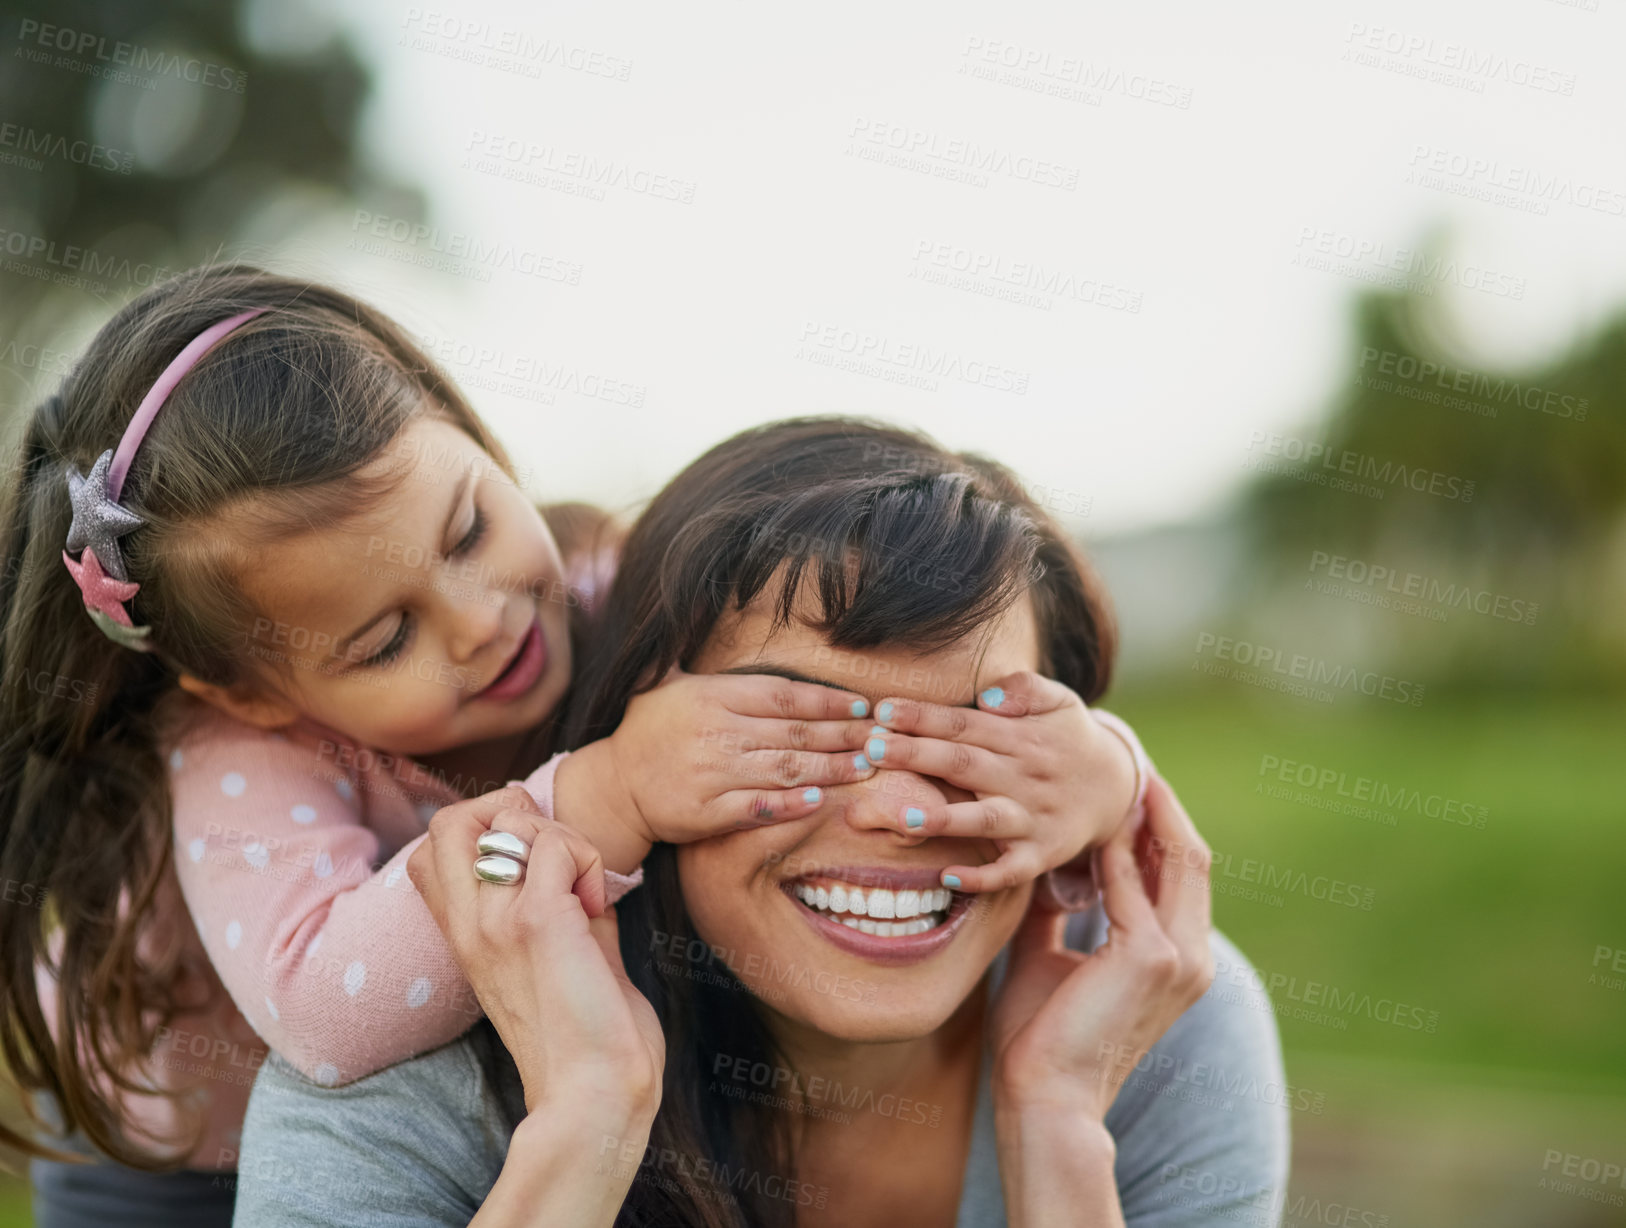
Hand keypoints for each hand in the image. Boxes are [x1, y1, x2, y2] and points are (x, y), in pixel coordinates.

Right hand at [408, 788, 663, 1116]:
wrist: (594, 1094)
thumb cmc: (588, 1036)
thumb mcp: (560, 957)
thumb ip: (562, 911)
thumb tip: (587, 877)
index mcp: (466, 936)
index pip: (431, 851)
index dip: (486, 832)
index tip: (539, 869)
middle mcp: (469, 924)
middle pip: (449, 821)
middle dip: (512, 812)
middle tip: (556, 859)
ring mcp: (495, 921)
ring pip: (508, 817)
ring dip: (564, 837)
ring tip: (585, 891)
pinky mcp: (535, 921)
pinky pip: (556, 845)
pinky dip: (589, 860)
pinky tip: (596, 908)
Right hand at [601, 666, 876, 840]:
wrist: (614, 785)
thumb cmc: (650, 729)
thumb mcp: (666, 680)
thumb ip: (694, 646)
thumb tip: (705, 602)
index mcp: (712, 695)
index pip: (785, 694)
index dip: (829, 700)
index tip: (862, 706)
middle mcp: (716, 731)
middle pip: (795, 731)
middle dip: (844, 734)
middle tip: (881, 737)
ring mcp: (712, 772)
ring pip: (786, 769)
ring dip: (831, 768)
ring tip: (865, 766)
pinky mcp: (708, 811)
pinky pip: (760, 806)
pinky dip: (792, 805)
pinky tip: (821, 800)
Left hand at [865, 670, 1137, 891]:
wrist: (1116, 789)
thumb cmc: (1067, 738)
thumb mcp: (1059, 700)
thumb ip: (1025, 688)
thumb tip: (987, 696)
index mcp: (1020, 737)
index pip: (963, 724)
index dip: (922, 717)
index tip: (881, 711)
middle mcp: (1023, 777)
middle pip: (964, 764)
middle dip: (917, 756)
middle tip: (870, 749)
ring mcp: (1032, 818)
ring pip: (985, 819)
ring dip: (946, 819)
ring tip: (903, 816)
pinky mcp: (1040, 855)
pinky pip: (1010, 870)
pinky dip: (982, 877)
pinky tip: (947, 876)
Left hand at [988, 775, 1213, 1119]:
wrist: (1045, 1096)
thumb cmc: (1043, 1035)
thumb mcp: (1052, 954)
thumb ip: (1059, 908)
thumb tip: (1045, 863)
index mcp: (1177, 957)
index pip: (1179, 872)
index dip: (1159, 824)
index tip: (1126, 783)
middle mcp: (1192, 955)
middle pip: (1192, 857)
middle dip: (1163, 805)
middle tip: (1130, 758)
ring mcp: (1181, 958)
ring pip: (1178, 860)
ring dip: (1145, 813)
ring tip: (1117, 770)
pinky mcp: (1153, 958)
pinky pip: (1133, 885)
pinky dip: (1114, 848)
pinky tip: (1089, 818)